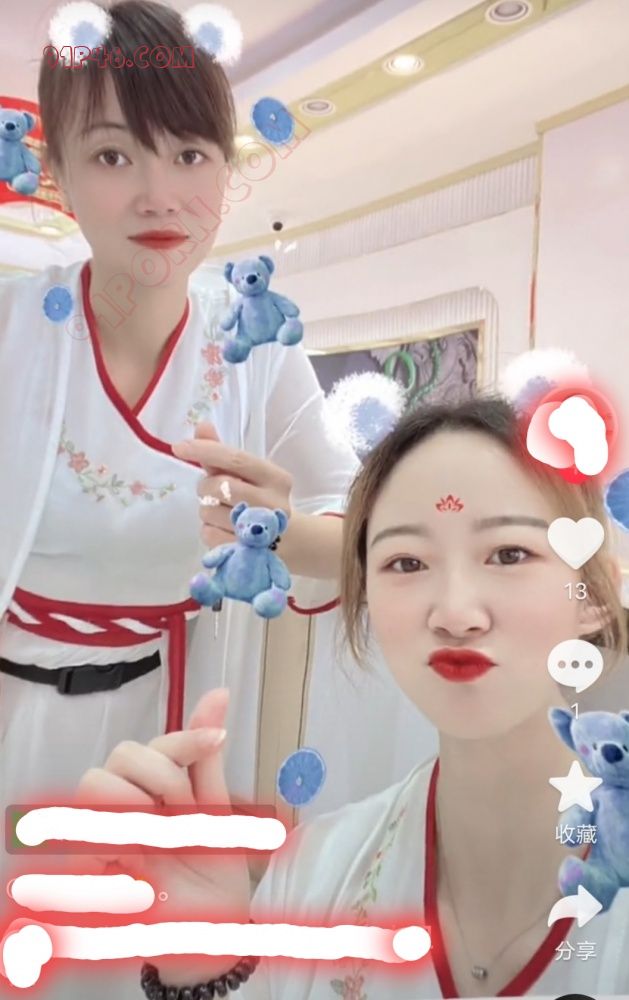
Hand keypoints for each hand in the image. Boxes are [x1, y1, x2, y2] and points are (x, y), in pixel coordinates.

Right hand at [75, 689, 250, 979]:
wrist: (207, 929)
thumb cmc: (211, 869)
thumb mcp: (218, 813)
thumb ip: (206, 758)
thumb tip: (220, 693)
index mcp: (155, 782)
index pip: (159, 743)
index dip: (187, 738)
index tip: (218, 741)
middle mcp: (124, 796)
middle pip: (123, 753)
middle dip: (163, 779)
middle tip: (185, 817)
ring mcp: (102, 826)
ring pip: (97, 782)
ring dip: (138, 810)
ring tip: (162, 843)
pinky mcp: (84, 859)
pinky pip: (86, 831)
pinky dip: (119, 845)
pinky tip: (144, 867)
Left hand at [172, 423, 292, 549]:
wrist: (291, 543)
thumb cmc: (263, 501)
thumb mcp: (250, 476)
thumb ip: (223, 453)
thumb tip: (202, 427)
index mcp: (277, 478)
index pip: (236, 459)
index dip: (205, 450)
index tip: (179, 447)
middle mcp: (273, 504)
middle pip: (218, 485)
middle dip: (205, 486)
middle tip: (214, 492)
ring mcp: (259, 532)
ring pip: (208, 511)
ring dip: (206, 509)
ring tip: (224, 513)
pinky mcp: (244, 553)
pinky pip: (207, 533)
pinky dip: (208, 529)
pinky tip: (224, 530)